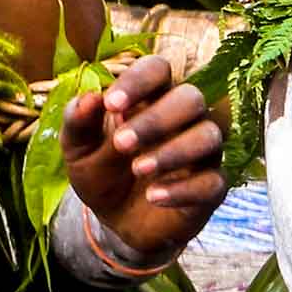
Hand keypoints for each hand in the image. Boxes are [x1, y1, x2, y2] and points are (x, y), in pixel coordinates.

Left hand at [63, 53, 224, 259]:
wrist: (117, 222)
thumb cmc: (102, 174)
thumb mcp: (78, 151)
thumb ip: (78, 123)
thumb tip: (89, 97)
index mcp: (151, 98)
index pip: (158, 69)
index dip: (139, 80)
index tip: (112, 104)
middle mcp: (185, 118)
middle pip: (191, 98)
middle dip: (156, 119)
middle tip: (121, 143)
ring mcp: (202, 152)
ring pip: (209, 136)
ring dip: (173, 151)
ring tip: (138, 169)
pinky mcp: (211, 186)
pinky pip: (213, 181)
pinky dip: (183, 189)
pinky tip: (154, 196)